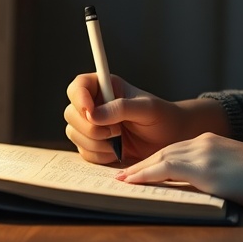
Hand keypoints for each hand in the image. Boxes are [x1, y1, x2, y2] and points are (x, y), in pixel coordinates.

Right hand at [63, 74, 225, 164]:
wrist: (171, 140)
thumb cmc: (163, 118)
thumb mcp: (147, 109)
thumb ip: (121, 108)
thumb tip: (94, 114)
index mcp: (106, 88)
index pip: (79, 86)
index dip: (79, 98)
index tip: (90, 110)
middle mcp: (95, 105)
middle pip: (71, 113)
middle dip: (90, 127)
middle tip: (116, 131)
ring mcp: (92, 126)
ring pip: (74, 134)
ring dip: (96, 142)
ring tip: (120, 141)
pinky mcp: (94, 146)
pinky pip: (84, 152)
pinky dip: (100, 155)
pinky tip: (117, 152)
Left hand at [117, 134, 242, 213]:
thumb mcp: (237, 170)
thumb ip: (216, 173)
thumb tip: (203, 187)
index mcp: (213, 141)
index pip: (175, 149)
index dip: (155, 160)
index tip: (138, 169)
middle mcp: (204, 142)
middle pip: (163, 151)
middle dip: (141, 163)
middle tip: (122, 174)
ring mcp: (202, 153)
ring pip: (160, 158)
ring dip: (138, 170)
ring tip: (121, 180)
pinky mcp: (203, 168)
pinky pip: (165, 169)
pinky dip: (145, 175)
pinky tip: (132, 182)